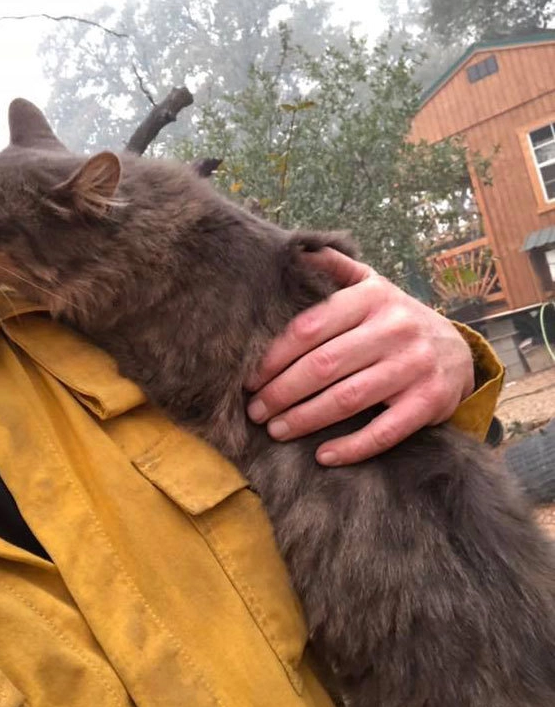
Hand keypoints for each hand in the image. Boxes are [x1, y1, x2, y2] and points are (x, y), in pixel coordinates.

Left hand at [245, 248, 474, 465]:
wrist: (457, 352)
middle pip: (323, 366)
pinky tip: (323, 456)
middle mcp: (394, 328)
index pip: (310, 327)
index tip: (249, 378)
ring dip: (304, 419)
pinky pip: (384, 431)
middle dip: (281, 391)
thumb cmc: (396, 320)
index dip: (274, 356)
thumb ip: (336, 268)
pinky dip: (351, 447)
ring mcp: (414, 366)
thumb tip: (296, 250)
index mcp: (373, 297)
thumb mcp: (372, 286)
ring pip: (347, 399)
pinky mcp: (429, 402)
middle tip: (255, 410)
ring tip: (276, 430)